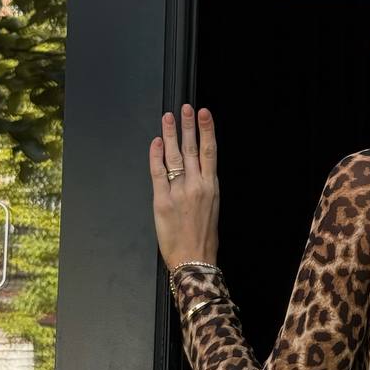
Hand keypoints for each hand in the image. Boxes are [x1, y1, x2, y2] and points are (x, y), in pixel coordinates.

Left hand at [150, 103, 219, 271]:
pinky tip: (156, 142)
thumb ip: (204, 188)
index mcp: (211, 187)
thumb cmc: (204, 239)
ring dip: (171, 134)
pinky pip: (158, 173)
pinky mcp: (162, 200)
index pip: (210, 152)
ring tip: (169, 117)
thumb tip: (197, 172)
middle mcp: (197, 186)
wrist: (194, 261)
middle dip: (188, 125)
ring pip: (175, 156)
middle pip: (192, 148)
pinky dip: (156, 156)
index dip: (207, 130)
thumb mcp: (213, 209)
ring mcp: (179, 192)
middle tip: (185, 108)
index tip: (204, 114)